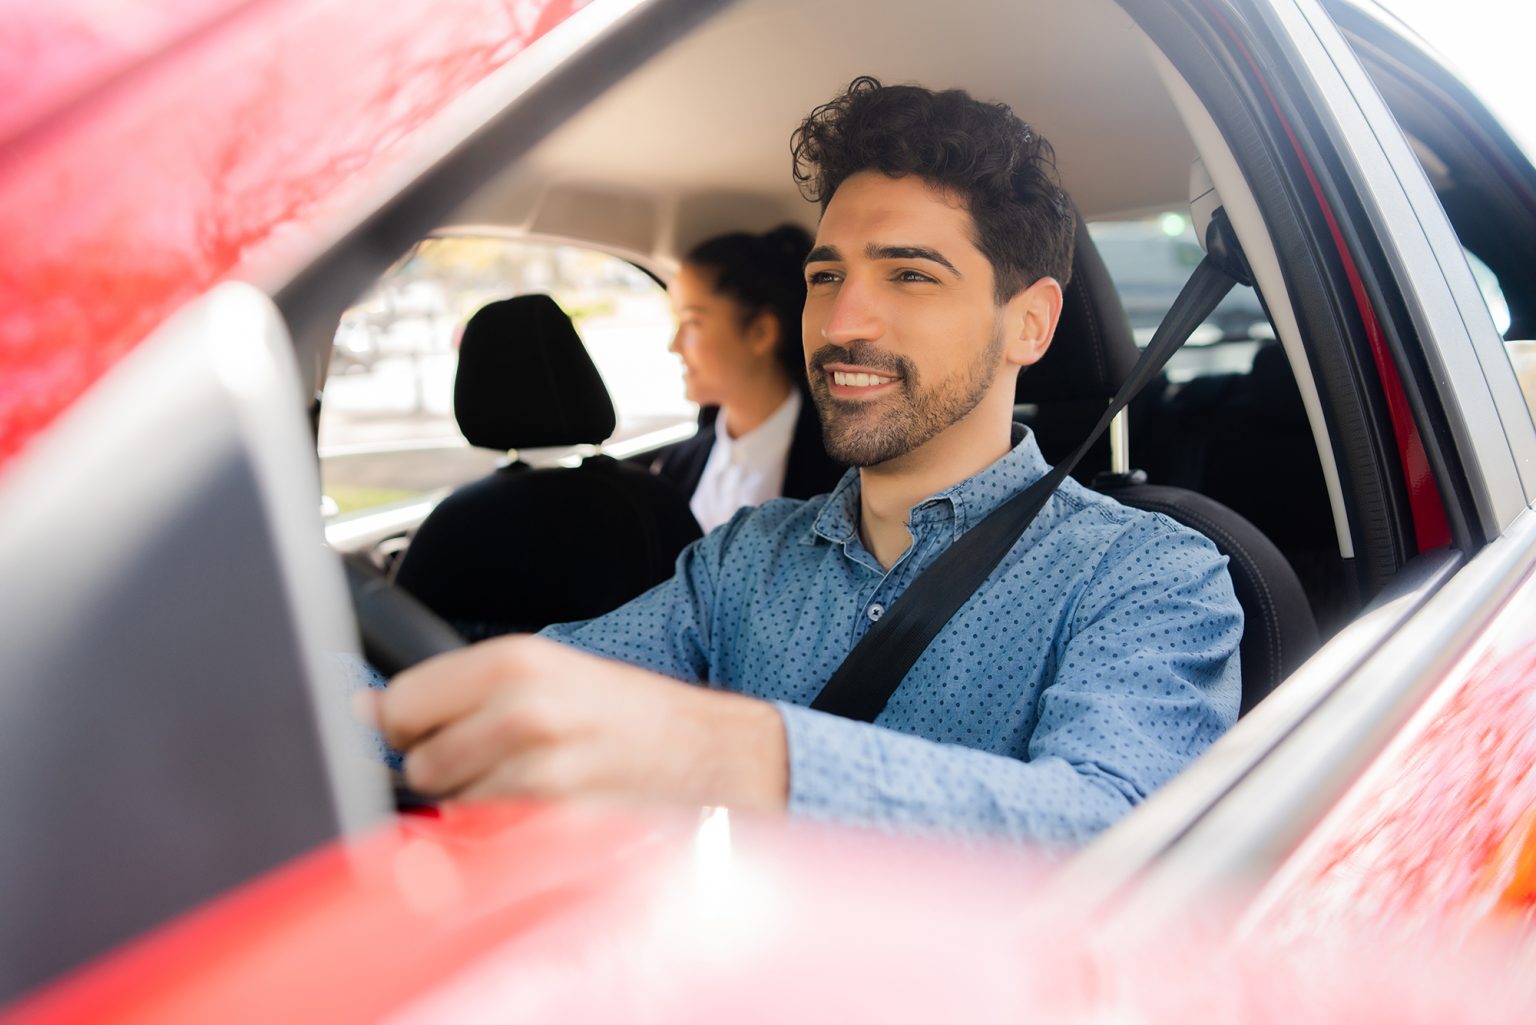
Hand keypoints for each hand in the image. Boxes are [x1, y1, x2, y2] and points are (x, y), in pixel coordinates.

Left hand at [365, 635, 788, 810]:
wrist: (709, 756)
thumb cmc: (628, 714)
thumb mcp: (550, 671)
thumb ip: (460, 689)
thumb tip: (369, 713)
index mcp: (514, 662)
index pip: (399, 703)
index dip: (404, 725)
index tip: (424, 731)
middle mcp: (522, 713)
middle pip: (420, 764)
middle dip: (444, 768)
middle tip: (495, 758)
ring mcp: (539, 774)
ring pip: (452, 808)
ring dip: (477, 805)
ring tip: (530, 782)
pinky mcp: (556, 826)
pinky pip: (490, 842)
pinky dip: (506, 836)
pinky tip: (546, 811)